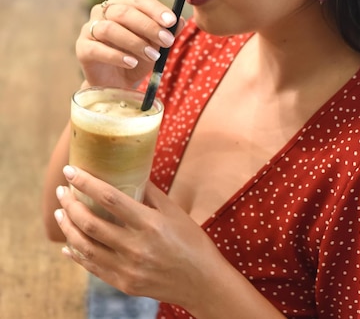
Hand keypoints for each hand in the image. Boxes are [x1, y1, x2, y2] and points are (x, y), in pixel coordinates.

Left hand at [54, 166, 225, 309]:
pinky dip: (77, 254)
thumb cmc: (191, 241)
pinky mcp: (124, 284)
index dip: (86, 183)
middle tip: (62, 191)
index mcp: (150, 223)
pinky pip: (92, 267)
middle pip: (91, 223)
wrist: (202, 282)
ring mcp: (128, 268)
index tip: (71, 170)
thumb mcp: (174, 211)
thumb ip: (150, 193)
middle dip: (70, 204)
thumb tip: (130, 173)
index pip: (110, 198)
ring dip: (68, 227)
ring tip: (61, 212)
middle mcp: (136, 247)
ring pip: (85, 246)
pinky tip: (68, 244)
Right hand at [76, 0, 184, 88]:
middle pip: (124, 12)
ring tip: (153, 56)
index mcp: (121, 3)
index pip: (139, 0)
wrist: (118, 83)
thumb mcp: (156, 45)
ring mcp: (89, 29)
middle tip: (167, 41)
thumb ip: (167, 32)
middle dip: (148, 27)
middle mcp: (102, 11)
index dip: (155, 9)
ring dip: (135, 42)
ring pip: (109, 29)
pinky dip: (117, 56)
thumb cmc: (137, 57)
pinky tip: (132, 63)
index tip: (171, 21)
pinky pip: (97, 49)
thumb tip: (181, 21)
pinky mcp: (82, 48)